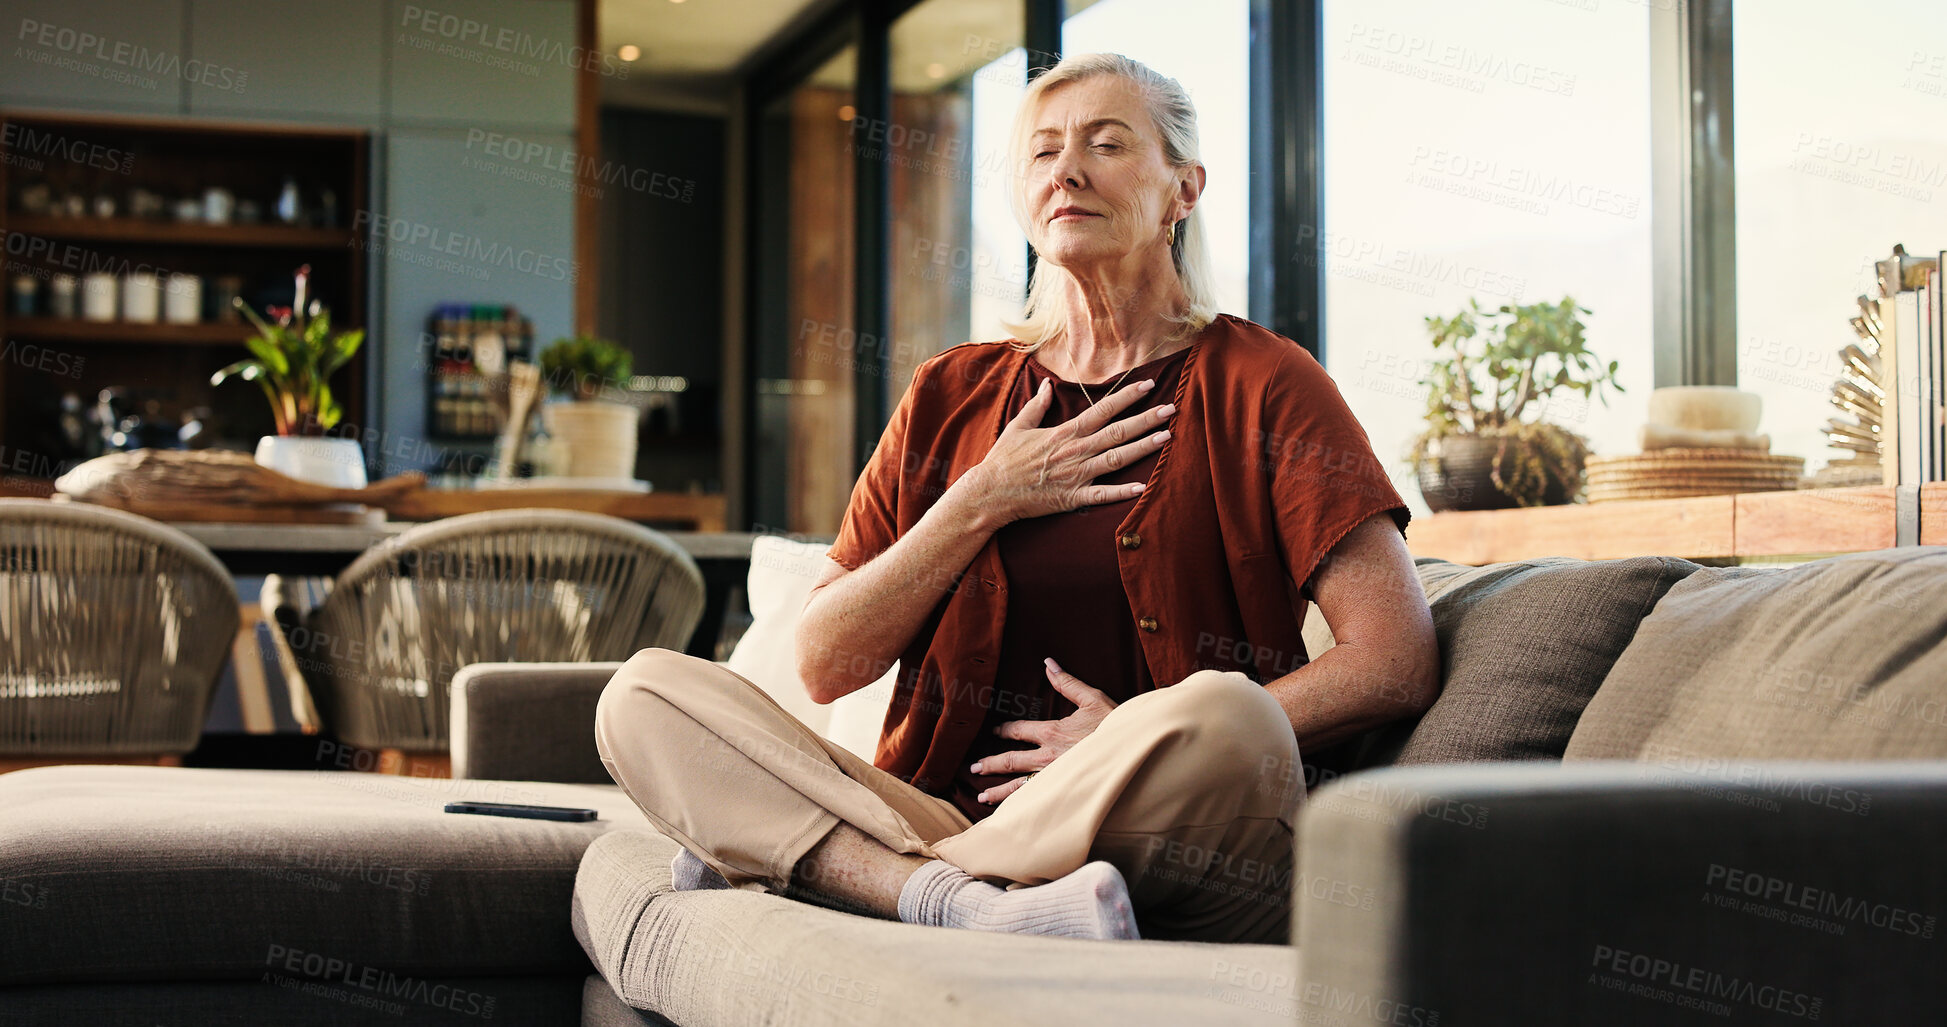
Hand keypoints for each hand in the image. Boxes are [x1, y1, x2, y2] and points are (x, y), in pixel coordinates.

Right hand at [960, 377, 1173, 525]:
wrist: (992, 492)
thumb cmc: (1004, 459)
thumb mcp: (1019, 426)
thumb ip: (1037, 406)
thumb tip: (1047, 385)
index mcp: (1065, 432)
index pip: (1103, 409)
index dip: (1128, 396)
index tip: (1149, 384)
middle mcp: (1076, 451)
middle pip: (1118, 432)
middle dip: (1147, 419)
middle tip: (1172, 409)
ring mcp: (1077, 475)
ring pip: (1117, 459)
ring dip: (1144, 448)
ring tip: (1167, 437)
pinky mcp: (1073, 498)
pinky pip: (1102, 495)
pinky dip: (1123, 492)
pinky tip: (1144, 486)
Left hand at [970, 658, 1116, 804]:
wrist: (1134, 752)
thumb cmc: (1115, 725)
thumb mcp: (1092, 699)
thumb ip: (1067, 682)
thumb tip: (1048, 663)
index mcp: (1052, 732)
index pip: (1019, 730)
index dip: (1004, 730)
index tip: (995, 732)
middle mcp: (1047, 758)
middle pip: (1010, 761)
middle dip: (990, 764)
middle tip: (974, 768)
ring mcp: (1053, 778)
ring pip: (1018, 787)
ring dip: (997, 791)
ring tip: (981, 796)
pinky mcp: (1062, 794)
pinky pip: (1035, 802)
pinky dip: (1019, 807)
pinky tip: (1009, 813)